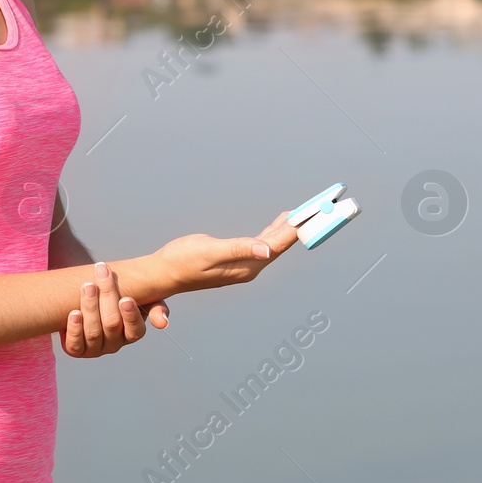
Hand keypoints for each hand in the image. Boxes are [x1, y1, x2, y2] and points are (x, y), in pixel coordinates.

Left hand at [62, 261, 163, 357]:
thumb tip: (163, 323)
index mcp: (132, 333)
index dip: (130, 315)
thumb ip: (156, 307)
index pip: (135, 330)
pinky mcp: (77, 350)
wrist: (92, 297)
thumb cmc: (121, 295)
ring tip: (88, 286)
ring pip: (93, 332)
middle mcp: (115, 344)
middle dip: (107, 297)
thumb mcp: (142, 299)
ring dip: (90, 307)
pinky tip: (74, 313)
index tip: (126, 298)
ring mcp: (95, 349)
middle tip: (102, 274)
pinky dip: (75, 329)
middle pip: (112, 324)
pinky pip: (75, 344)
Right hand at [152, 211, 300, 296]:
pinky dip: (273, 231)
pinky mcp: (236, 259)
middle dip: (298, 228)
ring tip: (303, 213)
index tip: (312, 214)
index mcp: (246, 266)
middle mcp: (249, 267)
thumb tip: (267, 250)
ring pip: (273, 244)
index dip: (296, 229)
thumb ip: (239, 249)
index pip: (278, 245)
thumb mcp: (210, 251)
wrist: (164, 273)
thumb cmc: (183, 260)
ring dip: (287, 229)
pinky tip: (278, 224)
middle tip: (317, 209)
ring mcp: (243, 265)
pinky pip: (262, 244)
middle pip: (280, 245)